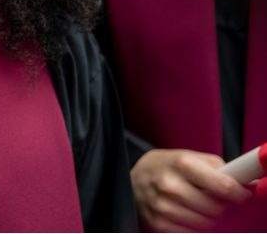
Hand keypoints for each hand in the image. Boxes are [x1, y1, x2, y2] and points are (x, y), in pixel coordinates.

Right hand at [132, 148, 252, 231]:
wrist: (133, 178)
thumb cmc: (168, 167)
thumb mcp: (190, 157)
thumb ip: (220, 169)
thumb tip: (250, 184)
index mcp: (182, 164)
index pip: (223, 185)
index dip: (238, 193)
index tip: (242, 195)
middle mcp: (170, 185)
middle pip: (215, 207)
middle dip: (221, 206)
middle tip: (216, 200)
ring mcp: (162, 206)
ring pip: (205, 223)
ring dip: (208, 217)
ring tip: (200, 207)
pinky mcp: (157, 223)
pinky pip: (190, 232)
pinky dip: (194, 226)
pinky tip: (188, 214)